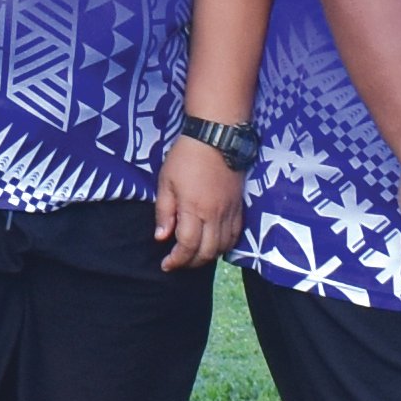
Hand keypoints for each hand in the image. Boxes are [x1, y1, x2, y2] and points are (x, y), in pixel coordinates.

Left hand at [154, 137, 243, 273]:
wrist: (217, 136)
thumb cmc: (186, 157)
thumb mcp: (166, 182)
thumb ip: (164, 212)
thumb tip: (162, 238)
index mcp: (194, 208)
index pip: (187, 246)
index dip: (177, 260)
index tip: (166, 264)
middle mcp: (215, 214)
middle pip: (207, 252)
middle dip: (191, 263)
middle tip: (178, 262)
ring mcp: (230, 211)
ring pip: (223, 247)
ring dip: (208, 256)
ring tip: (194, 255)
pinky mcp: (239, 206)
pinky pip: (236, 234)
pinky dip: (224, 245)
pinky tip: (214, 244)